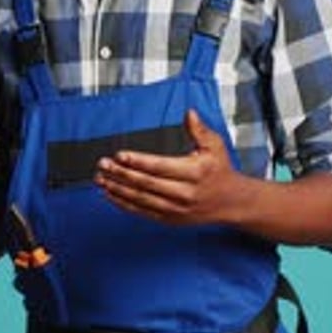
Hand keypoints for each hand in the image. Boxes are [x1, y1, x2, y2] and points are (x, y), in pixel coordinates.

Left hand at [94, 109, 240, 224]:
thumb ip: (199, 130)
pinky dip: (124, 203)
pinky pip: (142, 212)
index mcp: (194, 173)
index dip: (138, 161)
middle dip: (122, 174)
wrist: (230, 202)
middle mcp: (184, 193)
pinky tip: (111, 194)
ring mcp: (176, 209)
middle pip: (146, 183)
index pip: (160, 166)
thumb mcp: (215, 146)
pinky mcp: (170, 219)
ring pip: (141, 199)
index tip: (120, 155)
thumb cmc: (219, 170)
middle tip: (103, 165)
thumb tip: (189, 113)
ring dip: (118, 189)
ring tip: (101, 179)